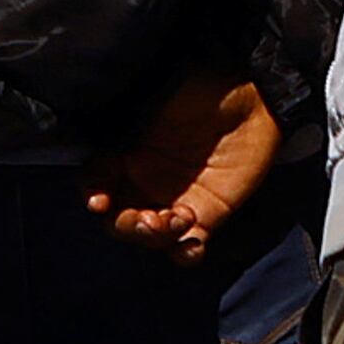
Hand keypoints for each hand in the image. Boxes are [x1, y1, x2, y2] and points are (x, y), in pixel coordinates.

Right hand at [84, 70, 280, 261]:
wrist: (252, 100)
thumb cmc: (201, 90)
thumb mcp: (157, 95)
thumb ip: (126, 116)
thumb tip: (101, 119)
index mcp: (125, 155)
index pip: (95, 181)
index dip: (92, 192)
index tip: (98, 201)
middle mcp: (143, 184)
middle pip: (118, 219)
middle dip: (128, 225)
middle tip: (150, 219)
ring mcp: (173, 203)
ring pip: (149, 238)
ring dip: (156, 238)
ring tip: (180, 219)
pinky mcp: (206, 217)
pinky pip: (186, 248)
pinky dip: (185, 254)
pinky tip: (193, 245)